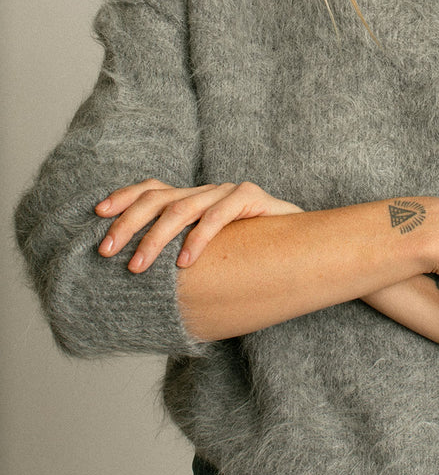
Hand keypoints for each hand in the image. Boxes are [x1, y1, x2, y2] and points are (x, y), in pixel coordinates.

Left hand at [96, 179, 301, 272]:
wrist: (306, 248)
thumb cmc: (253, 258)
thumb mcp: (211, 258)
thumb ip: (181, 261)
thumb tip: (137, 285)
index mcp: (193, 200)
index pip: (150, 189)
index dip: (123, 197)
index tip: (96, 215)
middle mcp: (206, 191)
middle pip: (157, 198)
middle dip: (127, 224)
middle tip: (107, 252)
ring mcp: (227, 192)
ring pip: (182, 207)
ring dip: (155, 238)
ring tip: (138, 266)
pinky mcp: (251, 197)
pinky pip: (219, 214)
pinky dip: (198, 238)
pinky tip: (185, 262)